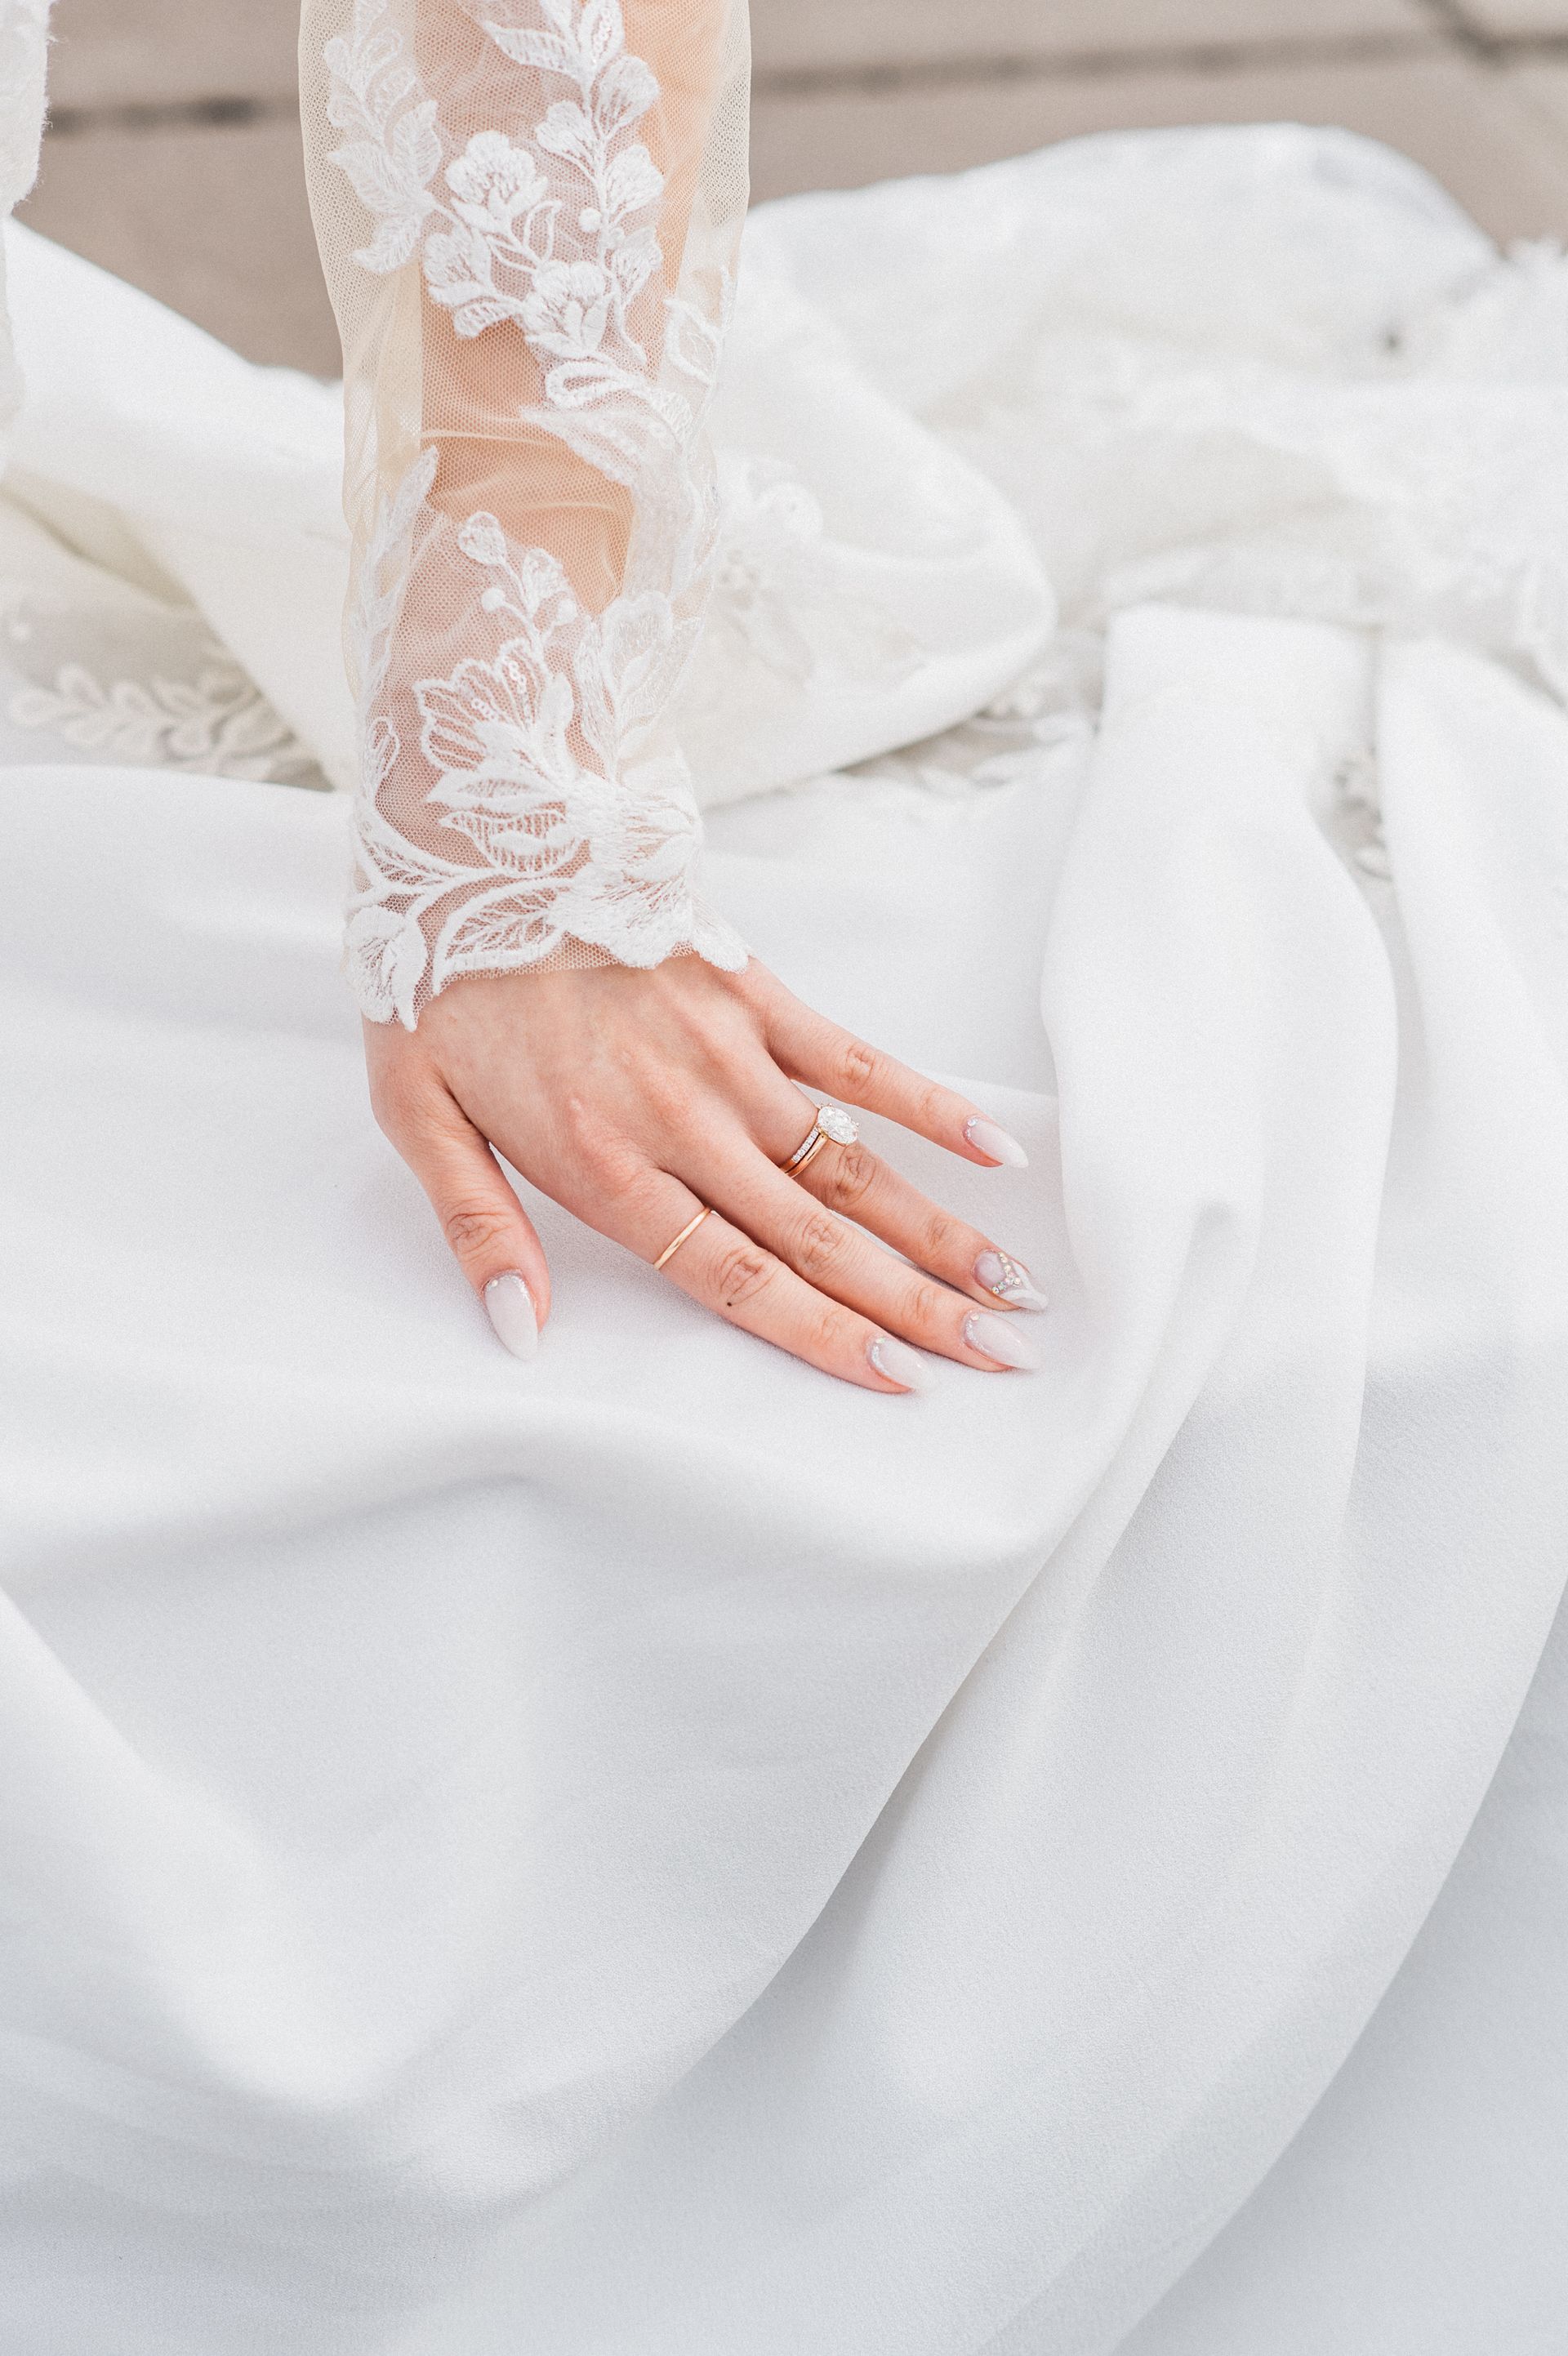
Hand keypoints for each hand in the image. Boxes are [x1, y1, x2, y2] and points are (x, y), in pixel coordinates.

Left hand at [364, 956, 1045, 1391]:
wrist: (475, 837)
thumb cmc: (439, 982)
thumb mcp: (414, 1115)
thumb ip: (476, 1229)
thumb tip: (521, 1331)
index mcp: (604, 1166)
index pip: (735, 1277)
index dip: (822, 1334)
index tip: (901, 1377)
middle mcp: (683, 1122)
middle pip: (818, 1237)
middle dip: (917, 1304)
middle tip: (1002, 1355)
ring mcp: (729, 1056)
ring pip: (851, 1165)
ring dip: (940, 1229)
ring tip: (1012, 1284)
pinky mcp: (753, 993)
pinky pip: (855, 1059)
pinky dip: (926, 1104)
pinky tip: (991, 1148)